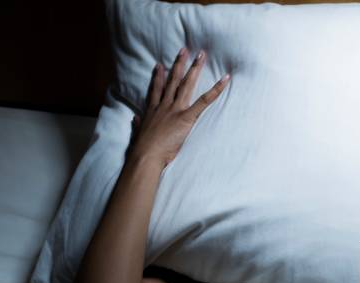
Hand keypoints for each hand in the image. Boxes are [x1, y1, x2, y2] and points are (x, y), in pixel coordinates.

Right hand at [129, 47, 229, 166]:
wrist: (146, 155)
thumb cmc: (143, 149)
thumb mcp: (138, 134)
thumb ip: (138, 124)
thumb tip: (135, 119)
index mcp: (153, 111)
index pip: (156, 90)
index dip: (159, 77)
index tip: (160, 65)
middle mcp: (164, 105)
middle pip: (173, 81)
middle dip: (179, 64)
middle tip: (184, 50)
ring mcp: (175, 109)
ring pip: (186, 84)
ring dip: (194, 69)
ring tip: (200, 56)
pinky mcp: (186, 117)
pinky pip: (203, 101)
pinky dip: (215, 90)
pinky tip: (224, 80)